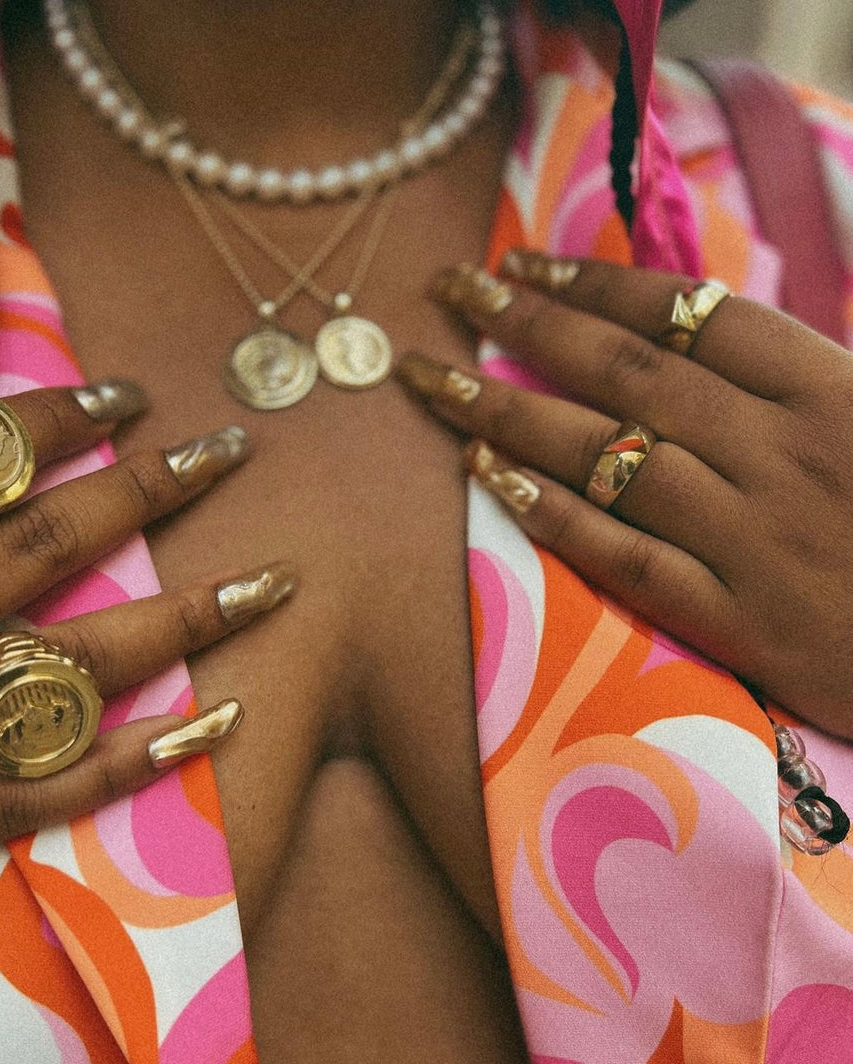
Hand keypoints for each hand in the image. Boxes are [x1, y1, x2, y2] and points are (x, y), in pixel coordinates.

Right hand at [0, 361, 293, 889]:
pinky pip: (37, 795)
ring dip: (178, 620)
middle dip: (145, 492)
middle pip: (38, 547)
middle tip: (231, 454)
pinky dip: (130, 763)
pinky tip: (213, 722)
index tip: (129, 396)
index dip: (53, 421)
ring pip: (65, 668)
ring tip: (272, 582)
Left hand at [396, 254, 852, 738]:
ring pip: (608, 455)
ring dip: (509, 412)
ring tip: (434, 381)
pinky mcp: (737, 617)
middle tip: (450, 292)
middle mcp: (780, 452)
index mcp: (830, 390)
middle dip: (527, 325)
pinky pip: (624, 556)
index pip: (690, 316)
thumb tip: (695, 337)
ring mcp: (752, 536)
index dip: (598, 283)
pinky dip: (553, 514)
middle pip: (628, 374)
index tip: (525, 262)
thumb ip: (796, 380)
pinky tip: (490, 478)